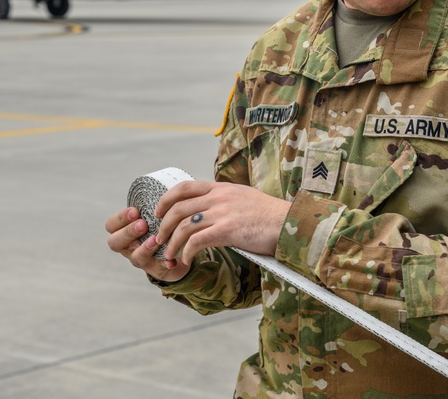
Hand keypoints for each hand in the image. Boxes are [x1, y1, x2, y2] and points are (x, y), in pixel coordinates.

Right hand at [105, 206, 191, 283]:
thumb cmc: (159, 227)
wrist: (174, 250)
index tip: (135, 211)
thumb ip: (151, 205)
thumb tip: (163, 191)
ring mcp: (140, 258)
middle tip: (142, 224)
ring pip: (135, 257)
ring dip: (145, 248)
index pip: (111, 225)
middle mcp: (128, 246)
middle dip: (128, 232)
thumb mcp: (151, 215)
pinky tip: (171, 260)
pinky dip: (164, 263)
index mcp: (123, 230)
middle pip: (115, 243)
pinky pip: (157, 268)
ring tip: (155, 240)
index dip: (120, 218)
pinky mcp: (155, 269)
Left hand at [154, 181, 290, 265]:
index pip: (184, 187)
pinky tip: (187, 260)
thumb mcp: (243, 198)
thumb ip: (225, 200)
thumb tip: (210, 208)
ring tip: (170, 255)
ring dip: (172, 243)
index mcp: (221, 188)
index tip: (158, 212)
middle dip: (164, 225)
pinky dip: (187, 252)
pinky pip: (197, 241)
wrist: (289, 223)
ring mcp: (222, 213)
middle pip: (178, 208)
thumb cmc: (269, 216)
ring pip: (184, 226)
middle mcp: (218, 198)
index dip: (166, 199)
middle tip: (160, 239)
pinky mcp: (227, 230)